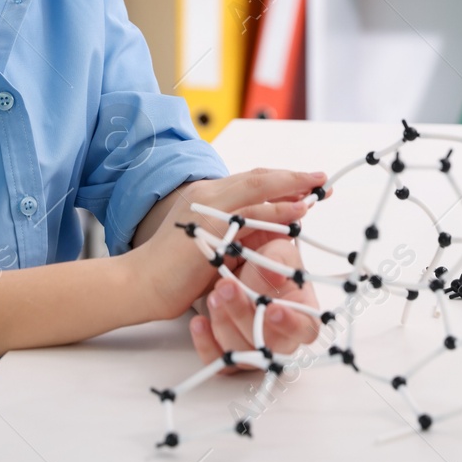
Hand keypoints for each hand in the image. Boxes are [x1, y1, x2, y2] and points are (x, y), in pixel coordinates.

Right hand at [127, 168, 330, 321]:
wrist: (139, 284)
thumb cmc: (174, 269)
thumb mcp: (213, 243)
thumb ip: (238, 231)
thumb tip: (274, 230)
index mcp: (207, 194)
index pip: (252, 180)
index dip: (283, 180)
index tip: (310, 183)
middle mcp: (207, 194)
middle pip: (259, 177)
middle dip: (294, 178)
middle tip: (322, 180)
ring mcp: (208, 207)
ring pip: (257, 189)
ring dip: (291, 189)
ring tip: (317, 190)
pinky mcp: (209, 227)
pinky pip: (249, 215)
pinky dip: (276, 211)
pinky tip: (297, 214)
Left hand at [189, 231, 320, 373]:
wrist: (230, 265)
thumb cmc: (261, 260)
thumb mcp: (274, 249)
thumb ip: (278, 258)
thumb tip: (275, 275)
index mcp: (300, 310)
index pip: (306, 328)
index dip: (291, 324)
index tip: (272, 309)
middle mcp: (279, 334)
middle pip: (268, 343)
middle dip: (243, 315)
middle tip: (226, 287)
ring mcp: (253, 344)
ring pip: (242, 352)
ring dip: (224, 323)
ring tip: (213, 295)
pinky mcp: (228, 350)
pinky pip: (219, 360)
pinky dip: (206, 343)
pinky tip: (198, 322)